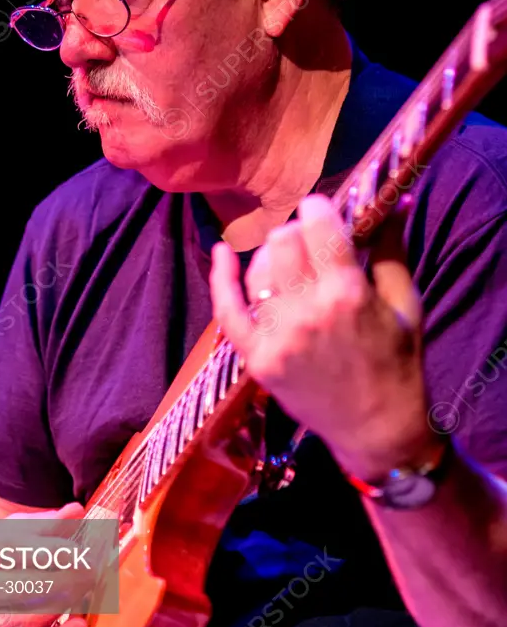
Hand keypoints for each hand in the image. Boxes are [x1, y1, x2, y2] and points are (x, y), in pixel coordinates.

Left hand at [210, 194, 438, 481]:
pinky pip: (227, 312)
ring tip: (290, 264)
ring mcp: (277, 338)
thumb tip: (396, 198)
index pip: (317, 226)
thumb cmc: (398, 364)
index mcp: (347, 294)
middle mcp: (306, 313)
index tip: (324, 212)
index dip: (319, 210)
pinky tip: (221, 253)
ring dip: (272, 257)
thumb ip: (392, 248)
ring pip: (257, 270)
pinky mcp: (257, 359)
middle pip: (282, 241)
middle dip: (297, 232)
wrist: (377, 428)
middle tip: (311, 243)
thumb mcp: (406, 304)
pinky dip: (221, 279)